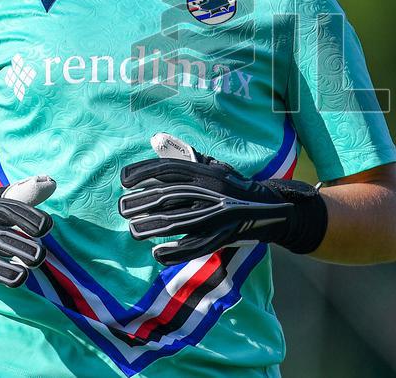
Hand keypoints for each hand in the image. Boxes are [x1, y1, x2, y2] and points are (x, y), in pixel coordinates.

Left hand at [119, 134, 326, 265]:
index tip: (123, 179)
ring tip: (133, 230)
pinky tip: (157, 254)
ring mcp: (217, 216)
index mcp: (208, 173)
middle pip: (169, 196)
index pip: (170, 169)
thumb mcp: (216, 167)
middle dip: (142, 202)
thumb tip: (158, 140)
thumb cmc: (237, 187)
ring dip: (152, 227)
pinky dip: (175, 252)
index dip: (144, 172)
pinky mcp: (222, 237)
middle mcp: (211, 192)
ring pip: (178, 221)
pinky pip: (194, 247)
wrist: (273, 209)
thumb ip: (189, 156)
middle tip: (122, 207)